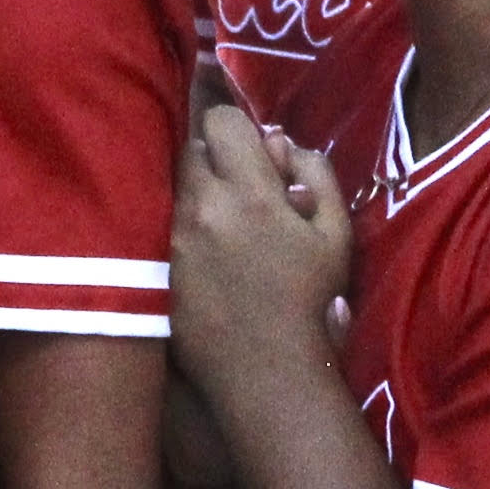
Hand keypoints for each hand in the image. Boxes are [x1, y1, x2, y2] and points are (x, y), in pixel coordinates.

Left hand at [168, 94, 349, 376]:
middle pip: (192, 149)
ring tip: (225, 225)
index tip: (252, 153)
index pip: (219, 121)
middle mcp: (201, 206)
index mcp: (249, 193)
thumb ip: (316, 175)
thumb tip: (279, 140)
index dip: (237, 130)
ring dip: (198, 192)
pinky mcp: (153, 262)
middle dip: (216, 159)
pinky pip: (159, 221)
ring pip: (175, 185)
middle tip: (242, 189)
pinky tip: (204, 251)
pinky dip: (180, 225)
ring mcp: (171, 235)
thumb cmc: (310, 299)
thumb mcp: (335, 235)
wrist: (266, 368)